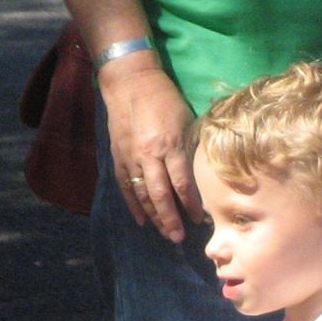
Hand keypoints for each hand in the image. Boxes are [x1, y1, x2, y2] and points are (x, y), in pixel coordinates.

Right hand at [100, 55, 197, 242]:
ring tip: (165, 234)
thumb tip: (202, 174)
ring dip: (154, 217)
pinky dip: (134, 206)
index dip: (190, 204)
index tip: (200, 219)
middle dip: (171, 219)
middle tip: (180, 238)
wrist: (129, 82)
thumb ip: (190, 147)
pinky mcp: (118, 158)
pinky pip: (126, 187)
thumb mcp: (185, 119)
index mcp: (168, 144)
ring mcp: (131, 158)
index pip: (181, 182)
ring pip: (142, 195)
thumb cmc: (164, 98)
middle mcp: (148, 155)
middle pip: (160, 195)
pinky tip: (142, 221)